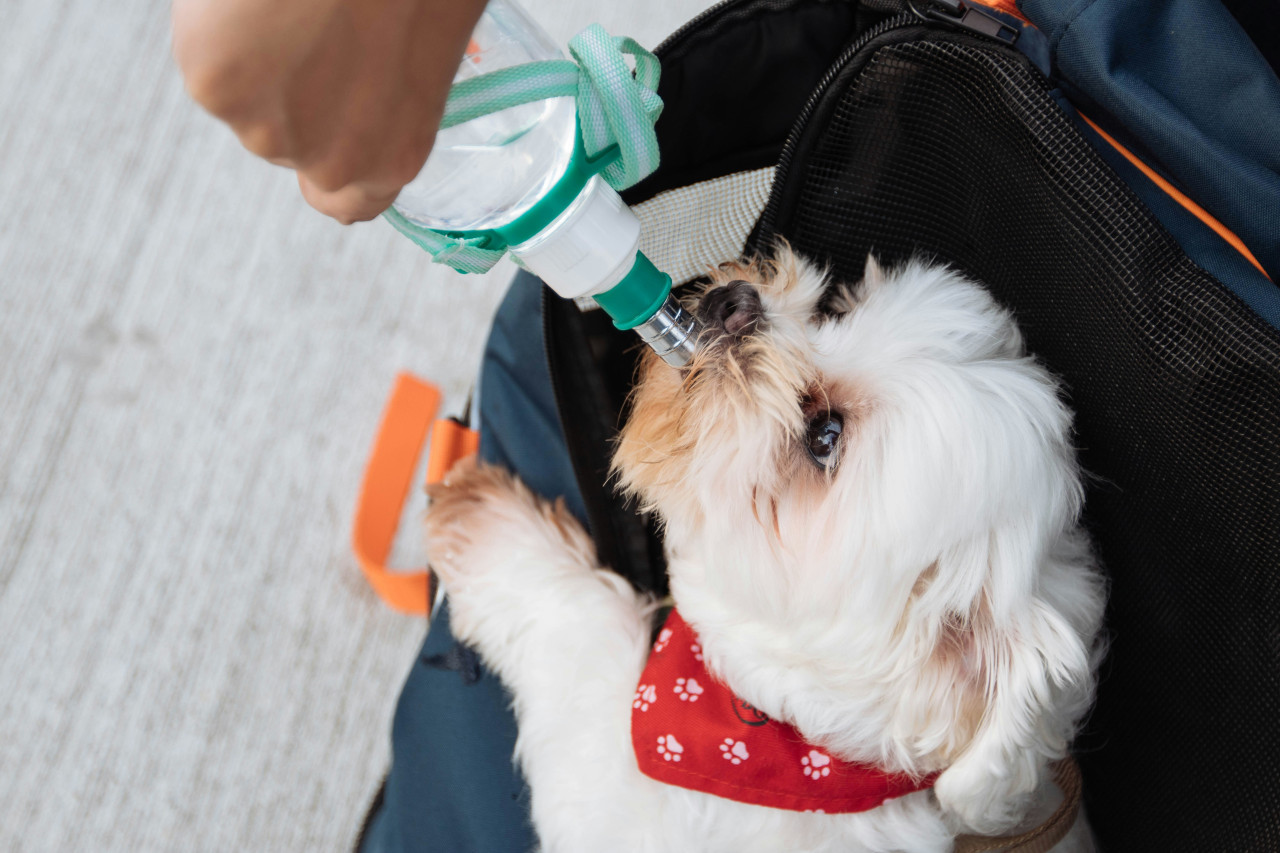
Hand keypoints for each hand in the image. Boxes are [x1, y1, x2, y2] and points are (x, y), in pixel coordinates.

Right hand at [172, 0, 487, 222]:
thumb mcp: (427, 46)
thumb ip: (388, 90)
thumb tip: (364, 77)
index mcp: (395, 156)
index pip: (347, 203)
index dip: (331, 158)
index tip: (324, 124)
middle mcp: (334, 162)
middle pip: (288, 143)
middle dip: (293, 91)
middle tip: (311, 25)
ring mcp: (269, 131)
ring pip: (242, 102)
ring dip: (255, 58)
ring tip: (289, 5)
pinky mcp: (216, 87)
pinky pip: (209, 57)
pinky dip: (221, 24)